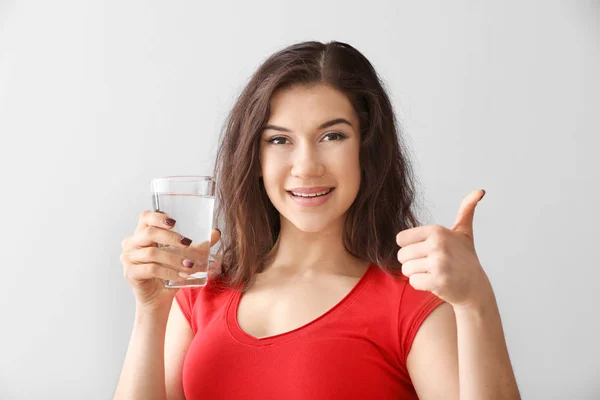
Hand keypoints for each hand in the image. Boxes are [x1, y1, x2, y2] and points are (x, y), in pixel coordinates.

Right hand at [120, 210, 220, 310]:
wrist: (158, 300)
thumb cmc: (169, 275)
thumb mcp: (184, 257)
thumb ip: (198, 245)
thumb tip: (216, 233)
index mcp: (141, 234)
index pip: (145, 217)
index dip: (158, 217)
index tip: (175, 222)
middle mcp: (131, 244)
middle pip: (149, 233)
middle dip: (171, 237)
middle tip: (188, 243)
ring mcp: (128, 259)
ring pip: (153, 253)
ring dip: (174, 259)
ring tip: (190, 265)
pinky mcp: (131, 274)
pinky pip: (151, 269)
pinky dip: (169, 272)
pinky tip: (182, 276)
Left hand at [395, 190, 492, 309]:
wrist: (476, 287)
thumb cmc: (465, 258)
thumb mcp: (464, 232)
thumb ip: (466, 210)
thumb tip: (479, 191)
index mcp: (437, 230)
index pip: (400, 239)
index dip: (410, 247)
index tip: (426, 251)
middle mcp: (437, 244)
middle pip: (401, 256)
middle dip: (412, 263)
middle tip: (430, 265)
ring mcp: (439, 263)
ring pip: (406, 270)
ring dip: (416, 274)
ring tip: (433, 273)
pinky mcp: (438, 281)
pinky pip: (413, 282)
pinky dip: (421, 285)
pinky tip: (435, 282)